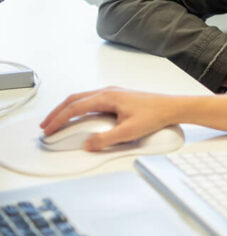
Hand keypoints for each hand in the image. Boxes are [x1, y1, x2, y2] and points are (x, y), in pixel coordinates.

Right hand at [40, 86, 178, 150]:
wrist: (172, 107)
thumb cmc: (154, 115)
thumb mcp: (129, 132)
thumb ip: (106, 139)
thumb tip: (87, 144)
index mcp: (108, 97)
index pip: (75, 107)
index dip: (59, 119)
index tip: (48, 130)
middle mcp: (109, 91)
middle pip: (75, 99)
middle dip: (58, 112)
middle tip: (46, 125)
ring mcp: (113, 92)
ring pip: (83, 97)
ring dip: (68, 108)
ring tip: (58, 121)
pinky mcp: (118, 97)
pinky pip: (92, 99)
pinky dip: (79, 107)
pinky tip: (79, 116)